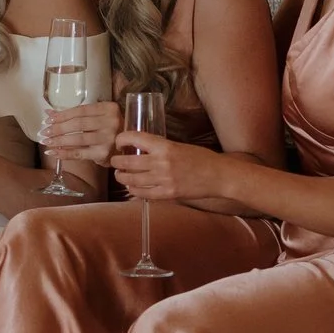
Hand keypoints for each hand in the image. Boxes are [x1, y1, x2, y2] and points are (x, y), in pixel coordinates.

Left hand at [39, 99, 120, 165]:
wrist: (129, 148)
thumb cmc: (110, 130)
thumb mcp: (99, 118)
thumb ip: (77, 115)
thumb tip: (49, 114)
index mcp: (109, 108)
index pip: (81, 110)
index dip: (63, 114)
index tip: (48, 119)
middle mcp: (111, 122)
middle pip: (78, 124)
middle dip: (58, 128)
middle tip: (44, 131)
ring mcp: (108, 139)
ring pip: (77, 139)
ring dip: (59, 140)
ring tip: (46, 142)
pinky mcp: (104, 154)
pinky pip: (80, 153)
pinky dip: (65, 153)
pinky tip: (54, 152)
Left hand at [110, 133, 229, 203]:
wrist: (219, 176)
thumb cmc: (202, 158)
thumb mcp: (179, 146)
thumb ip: (160, 148)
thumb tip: (141, 148)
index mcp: (165, 146)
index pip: (135, 138)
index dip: (122, 138)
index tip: (118, 141)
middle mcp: (161, 163)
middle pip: (128, 161)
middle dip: (117, 161)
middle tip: (115, 161)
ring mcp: (163, 180)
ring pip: (132, 179)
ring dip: (122, 177)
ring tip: (120, 175)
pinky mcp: (167, 194)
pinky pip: (143, 193)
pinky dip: (134, 190)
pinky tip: (132, 187)